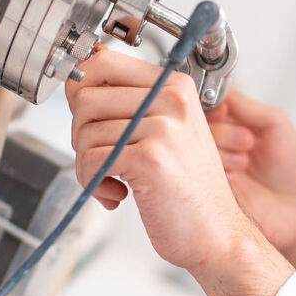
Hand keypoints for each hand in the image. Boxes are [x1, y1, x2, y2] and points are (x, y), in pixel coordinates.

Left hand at [64, 47, 292, 295]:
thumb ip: (129, 104)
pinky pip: (91, 160)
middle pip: (85, 98)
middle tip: (101, 158)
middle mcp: (171, 100)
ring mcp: (163, 128)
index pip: (102, 61)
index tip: (85, 117)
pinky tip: (117, 194)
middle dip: (80, 135)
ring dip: (87, 165)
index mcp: (175, 86)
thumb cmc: (188, 189)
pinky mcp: (150, 159)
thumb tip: (78, 77)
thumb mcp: (166, 131)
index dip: (80, 90)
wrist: (217, 234)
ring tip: (113, 180)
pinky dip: (94, 184)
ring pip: (84, 133)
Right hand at [211, 89, 295, 295]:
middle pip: (195, 125)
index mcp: (232, 124)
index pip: (205, 104)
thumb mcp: (277, 125)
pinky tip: (234, 177)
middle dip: (223, 132)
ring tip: (245, 164)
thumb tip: (221, 91)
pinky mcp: (205, 189)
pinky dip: (213, 172)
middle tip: (248, 144)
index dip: (214, 107)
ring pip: (193, 148)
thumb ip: (248, 106)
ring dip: (222, 153)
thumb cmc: (294, 170)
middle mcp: (217, 144)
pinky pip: (193, 173)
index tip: (227, 114)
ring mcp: (209, 167)